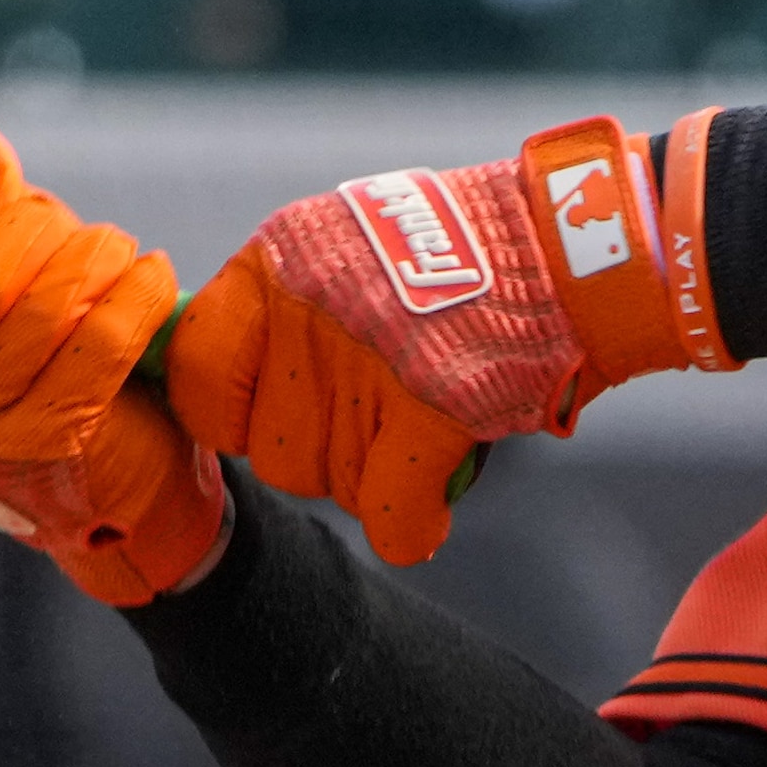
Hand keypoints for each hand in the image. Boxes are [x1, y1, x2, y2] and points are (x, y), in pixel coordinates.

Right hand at [0, 119, 227, 604]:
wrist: (93, 462)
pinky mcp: (49, 449)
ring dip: (93, 255)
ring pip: (44, 309)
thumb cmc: (6, 334)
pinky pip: (102, 342)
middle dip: (32, 232)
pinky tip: (148, 276)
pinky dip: (136, 293)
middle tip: (61, 230)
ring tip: (112, 248)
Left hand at [164, 115, 728, 563]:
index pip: (195, 370)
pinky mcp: (438, 408)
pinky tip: (425, 510)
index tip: (263, 415)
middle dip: (314, 455)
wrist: (571, 241)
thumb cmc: (457, 251)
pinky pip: (387, 515)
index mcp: (279, 261)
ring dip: (368, 480)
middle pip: (267, 449)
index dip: (227, 412)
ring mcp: (375, 361)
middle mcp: (314, 308)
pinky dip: (409, 525)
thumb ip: (279, 310)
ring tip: (413, 433)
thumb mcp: (340, 245)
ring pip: (327, 484)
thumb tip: (211, 384)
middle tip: (369, 424)